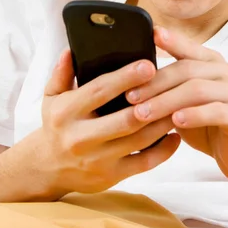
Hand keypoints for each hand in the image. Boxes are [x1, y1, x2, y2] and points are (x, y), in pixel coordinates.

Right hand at [35, 50, 179, 198]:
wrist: (46, 168)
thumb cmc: (56, 124)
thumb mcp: (51, 96)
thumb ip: (61, 73)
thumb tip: (71, 50)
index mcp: (66, 112)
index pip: (99, 91)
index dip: (125, 78)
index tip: (148, 65)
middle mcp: (80, 138)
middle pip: (125, 119)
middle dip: (152, 101)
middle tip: (174, 84)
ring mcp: (97, 160)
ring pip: (139, 140)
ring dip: (163, 123)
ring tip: (180, 105)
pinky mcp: (110, 177)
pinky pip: (144, 163)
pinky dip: (163, 150)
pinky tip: (175, 135)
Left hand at [126, 27, 227, 184]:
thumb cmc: (206, 125)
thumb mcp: (183, 102)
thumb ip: (168, 87)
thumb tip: (132, 78)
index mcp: (212, 63)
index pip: (187, 48)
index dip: (171, 40)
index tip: (151, 34)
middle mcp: (225, 72)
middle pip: (186, 69)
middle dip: (155, 83)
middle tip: (130, 96)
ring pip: (197, 90)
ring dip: (166, 101)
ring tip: (143, 113)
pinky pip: (215, 111)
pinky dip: (193, 115)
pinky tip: (175, 121)